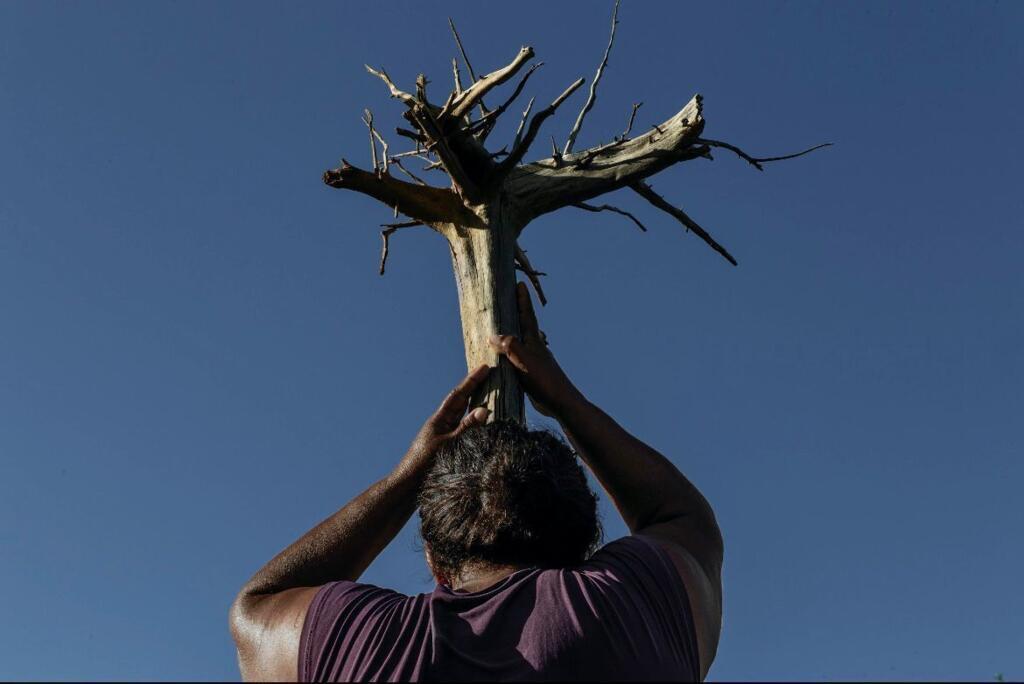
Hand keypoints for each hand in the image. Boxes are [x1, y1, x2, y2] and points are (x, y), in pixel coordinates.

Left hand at [398, 364, 491, 475]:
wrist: (407, 485)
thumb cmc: (424, 465)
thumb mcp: (448, 445)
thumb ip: (466, 428)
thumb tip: (484, 410)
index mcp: (439, 420)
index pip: (458, 395)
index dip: (471, 381)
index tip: (484, 368)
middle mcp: (442, 425)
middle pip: (461, 401)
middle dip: (475, 388)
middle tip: (490, 374)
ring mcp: (444, 436)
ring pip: (462, 415)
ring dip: (475, 404)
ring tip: (490, 393)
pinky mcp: (447, 448)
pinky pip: (463, 430)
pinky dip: (474, 424)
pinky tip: (483, 425)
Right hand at [489, 282, 583, 417]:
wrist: (560, 403)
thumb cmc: (545, 380)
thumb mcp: (524, 360)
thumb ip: (510, 346)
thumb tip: (493, 336)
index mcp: (534, 341)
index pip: (527, 315)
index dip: (523, 300)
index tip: (519, 283)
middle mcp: (534, 347)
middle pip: (523, 325)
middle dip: (515, 312)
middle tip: (506, 299)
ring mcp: (533, 360)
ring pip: (519, 342)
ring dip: (510, 333)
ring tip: (498, 327)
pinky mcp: (530, 374)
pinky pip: (515, 359)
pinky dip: (507, 354)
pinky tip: (499, 358)